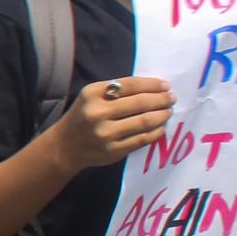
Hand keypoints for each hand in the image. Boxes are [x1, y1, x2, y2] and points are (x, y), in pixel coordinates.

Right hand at [51, 77, 172, 168]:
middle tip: (172, 98)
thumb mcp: (91, 97)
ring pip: (144, 121)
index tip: (166, 85)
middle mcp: (98, 113)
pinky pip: (142, 139)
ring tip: (168, 111)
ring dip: (162, 115)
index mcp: (92, 94)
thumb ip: (116, 90)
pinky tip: (160, 127)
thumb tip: (155, 88)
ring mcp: (106, 134)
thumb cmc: (83, 116)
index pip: (130, 85)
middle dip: (161, 99)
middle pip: (140, 103)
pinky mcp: (113, 150)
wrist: (64, 146)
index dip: (152, 84)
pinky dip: (156, 132)